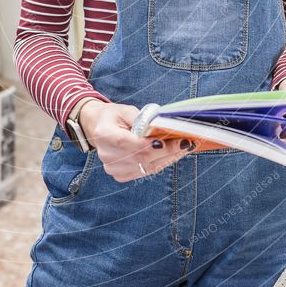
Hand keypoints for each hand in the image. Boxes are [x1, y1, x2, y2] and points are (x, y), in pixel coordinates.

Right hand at [78, 99, 196, 182]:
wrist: (99, 129)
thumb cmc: (114, 117)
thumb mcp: (125, 110)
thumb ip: (142, 119)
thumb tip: (162, 127)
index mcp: (104, 134)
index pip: (127, 142)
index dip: (148, 144)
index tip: (167, 141)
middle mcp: (107, 155)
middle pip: (141, 157)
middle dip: (167, 150)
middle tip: (186, 142)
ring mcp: (113, 168)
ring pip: (147, 166)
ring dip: (169, 157)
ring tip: (185, 147)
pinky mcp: (121, 176)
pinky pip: (146, 171)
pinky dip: (161, 162)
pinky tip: (174, 154)